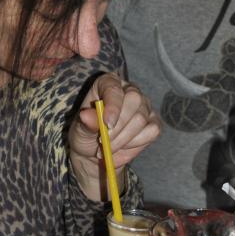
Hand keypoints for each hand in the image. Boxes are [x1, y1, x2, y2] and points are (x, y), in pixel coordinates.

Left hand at [68, 72, 159, 199]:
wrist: (97, 152)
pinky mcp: (153, 122)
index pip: (114, 88)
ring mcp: (144, 106)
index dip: (112, 106)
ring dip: (123, 139)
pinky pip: (152, 131)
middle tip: (103, 142)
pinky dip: (136, 144)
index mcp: (108, 83)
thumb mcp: (80, 130)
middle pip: (134, 101)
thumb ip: (86, 123)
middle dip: (118, 126)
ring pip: (141, 119)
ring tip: (108, 148)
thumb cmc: (87, 134)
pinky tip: (123, 148)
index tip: (106, 125)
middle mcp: (129, 90)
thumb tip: (86, 115)